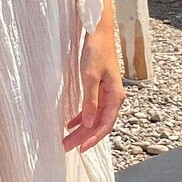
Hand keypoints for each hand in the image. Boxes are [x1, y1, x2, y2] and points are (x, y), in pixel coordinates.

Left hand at [64, 14, 124, 152]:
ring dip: (81, 129)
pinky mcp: (100, 88)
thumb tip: (87, 123)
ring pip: (94, 117)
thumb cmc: (96, 51)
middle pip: (98, 124)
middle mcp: (113, 97)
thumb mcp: (90, 77)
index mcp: (115, 96)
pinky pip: (92, 108)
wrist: (99, 32)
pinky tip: (70, 123)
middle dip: (83, 137)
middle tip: (66, 147)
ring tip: (66, 139)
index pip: (105, 125)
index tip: (80, 149)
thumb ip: (89, 101)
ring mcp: (107, 93)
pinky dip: (81, 116)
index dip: (93, 138)